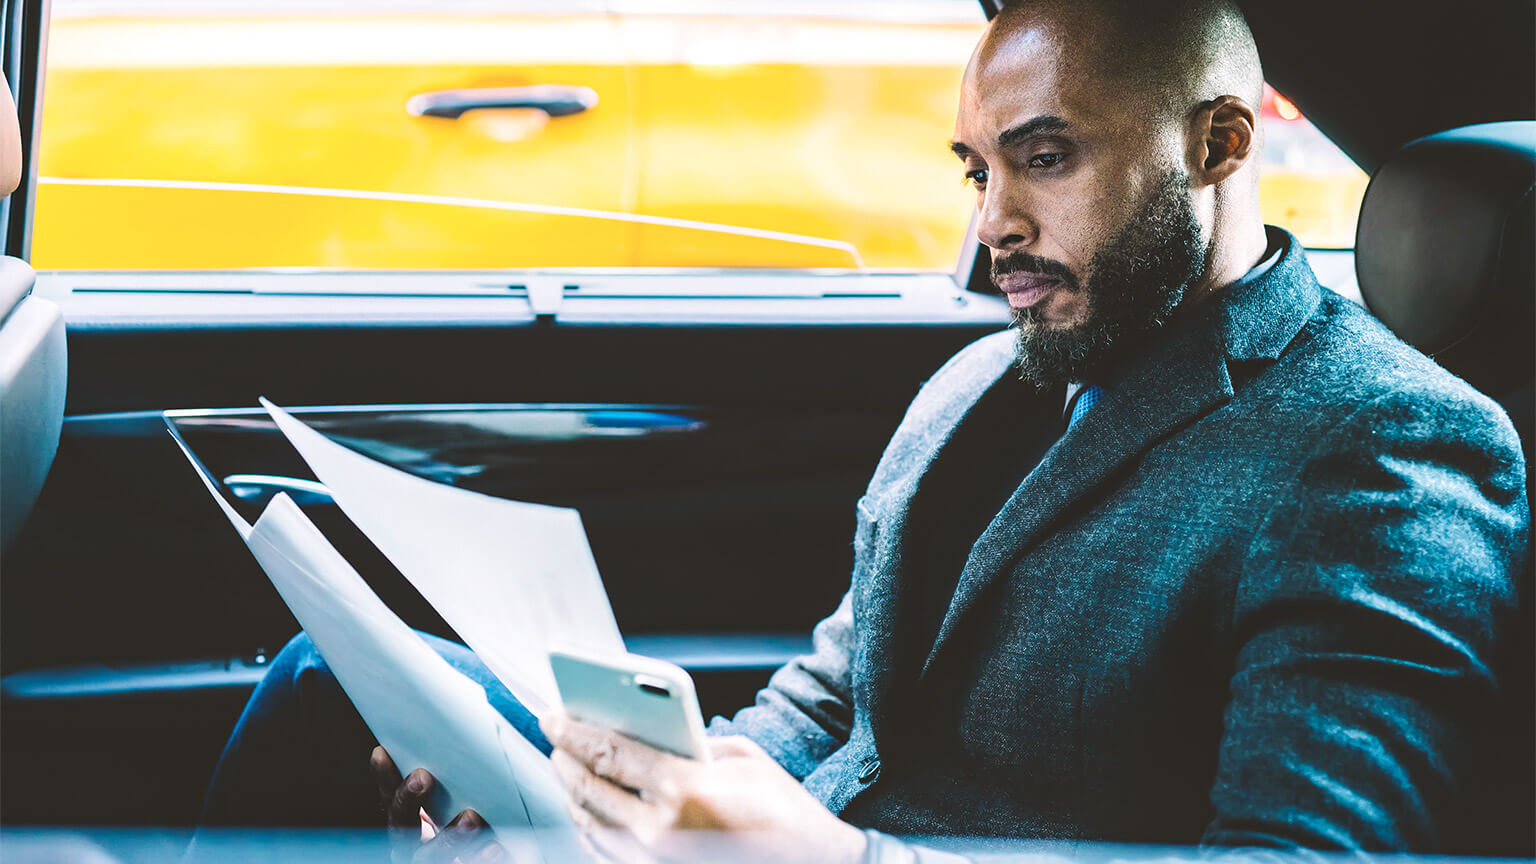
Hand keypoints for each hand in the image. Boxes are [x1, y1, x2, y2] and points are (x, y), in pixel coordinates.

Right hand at [369, 745, 511, 863]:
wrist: (473, 860)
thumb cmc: (467, 823)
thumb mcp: (450, 802)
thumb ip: (449, 785)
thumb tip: (463, 746)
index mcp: (407, 824)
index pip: (390, 798)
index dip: (384, 777)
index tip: (382, 751)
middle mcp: (410, 845)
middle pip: (401, 824)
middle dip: (409, 799)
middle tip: (421, 777)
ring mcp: (431, 862)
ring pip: (430, 854)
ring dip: (450, 834)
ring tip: (470, 816)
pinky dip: (479, 858)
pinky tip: (493, 846)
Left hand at [542, 713, 866, 863]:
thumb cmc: (785, 812)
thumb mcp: (745, 760)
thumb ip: (695, 744)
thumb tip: (656, 738)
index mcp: (684, 787)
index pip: (609, 753)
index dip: (573, 731)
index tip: (553, 716)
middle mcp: (661, 829)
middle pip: (590, 790)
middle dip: (565, 762)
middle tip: (555, 742)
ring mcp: (654, 862)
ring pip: (592, 826)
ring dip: (573, 796)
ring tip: (569, 774)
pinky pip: (607, 855)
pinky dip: (591, 830)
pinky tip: (591, 813)